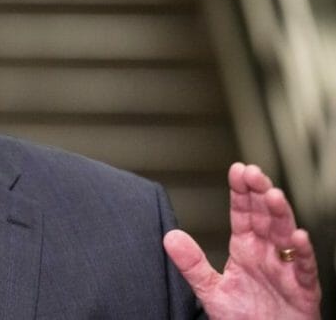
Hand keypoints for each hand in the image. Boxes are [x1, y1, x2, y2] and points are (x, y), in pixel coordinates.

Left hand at [164, 163, 320, 318]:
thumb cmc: (244, 317)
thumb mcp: (211, 290)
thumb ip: (192, 264)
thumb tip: (170, 237)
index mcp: (246, 249)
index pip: (244, 214)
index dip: (241, 192)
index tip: (237, 170)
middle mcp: (267, 254)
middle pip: (265, 217)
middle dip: (260, 193)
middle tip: (253, 172)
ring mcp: (286, 269)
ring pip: (286, 235)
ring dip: (280, 215)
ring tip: (272, 195)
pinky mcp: (303, 289)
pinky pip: (304, 268)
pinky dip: (303, 252)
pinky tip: (298, 236)